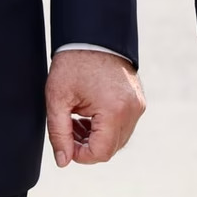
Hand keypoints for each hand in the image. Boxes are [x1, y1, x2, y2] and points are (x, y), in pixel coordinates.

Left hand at [45, 49, 145, 168]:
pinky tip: (90, 113)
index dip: (79, 155)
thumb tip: (63, 161)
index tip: (65, 141)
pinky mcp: (138, 101)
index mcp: (114, 110)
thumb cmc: (73, 63)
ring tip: (77, 119)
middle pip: (110, 149)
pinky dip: (106, 127)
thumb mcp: (58, 98)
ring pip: (118, 140)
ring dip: (97, 137)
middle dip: (87, 145)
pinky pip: (124, 126)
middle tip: (69, 128)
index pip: (99, 153)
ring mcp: (138, 105)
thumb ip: (59, 133)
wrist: (93, 35)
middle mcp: (132, 110)